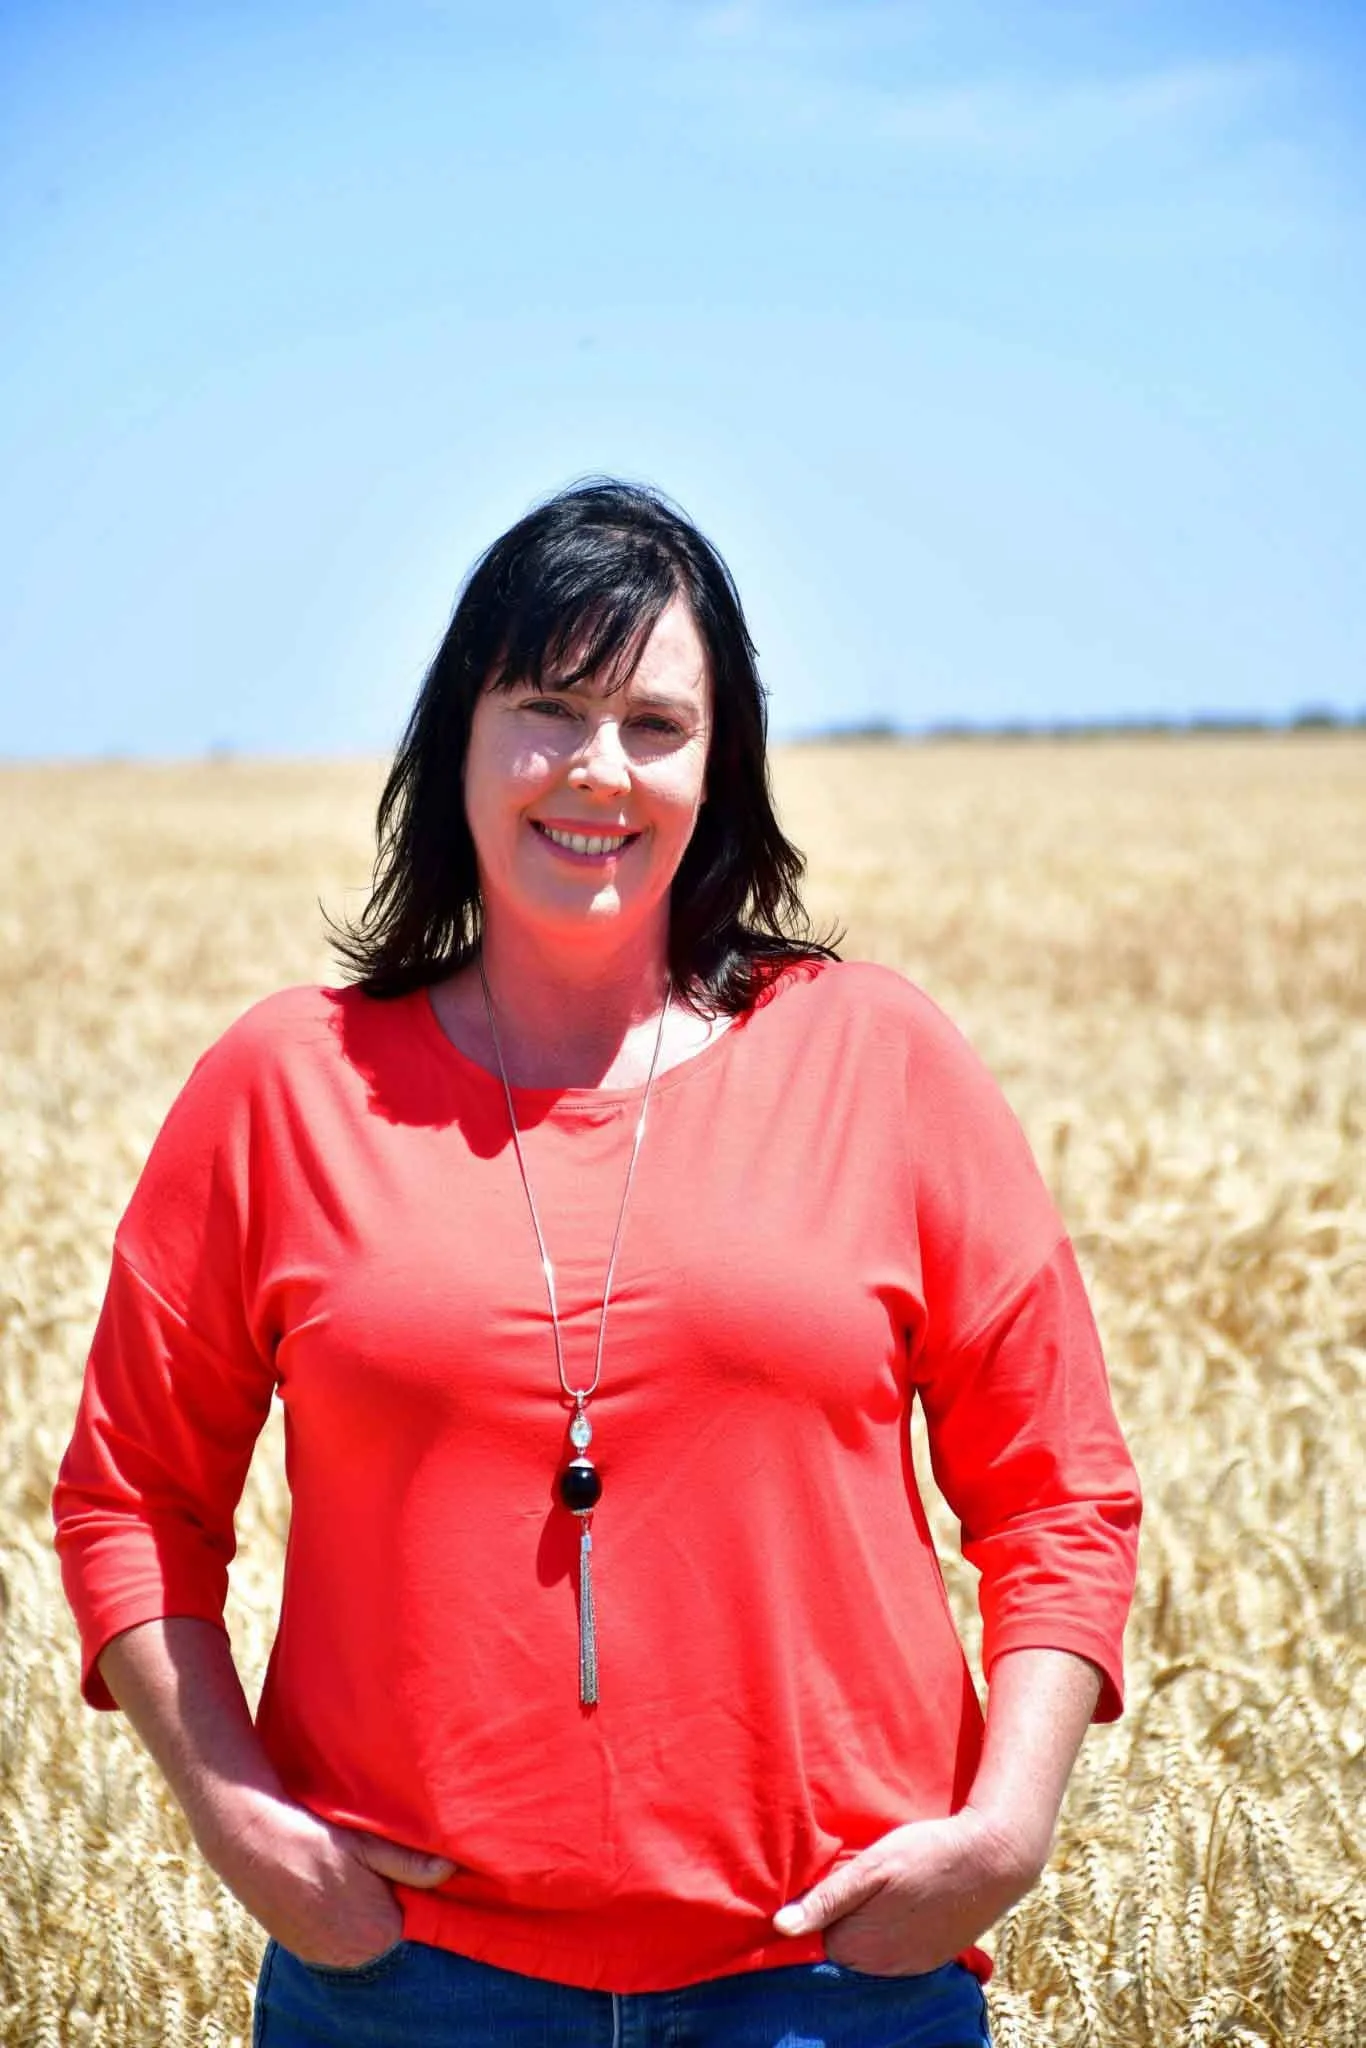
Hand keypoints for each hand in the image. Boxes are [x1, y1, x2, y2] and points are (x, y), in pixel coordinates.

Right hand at [199, 1787, 456, 1967]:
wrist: (251, 1843)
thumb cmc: (314, 1840)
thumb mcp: (368, 1845)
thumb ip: (410, 1864)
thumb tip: (450, 1870)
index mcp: (379, 1933)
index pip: (415, 1919)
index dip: (413, 1891)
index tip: (403, 1869)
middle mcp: (353, 1956)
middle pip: (388, 1929)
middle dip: (388, 1902)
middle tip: (373, 1867)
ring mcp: (325, 1957)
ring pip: (360, 1934)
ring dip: (362, 1910)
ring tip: (349, 1875)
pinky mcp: (303, 1951)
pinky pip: (335, 1938)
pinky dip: (339, 1918)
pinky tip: (329, 1887)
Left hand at [772, 1809, 1042, 1976]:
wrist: (992, 1861)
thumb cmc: (926, 1854)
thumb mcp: (871, 1867)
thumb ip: (826, 1898)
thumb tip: (780, 1926)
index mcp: (858, 1944)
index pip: (817, 1935)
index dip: (821, 1905)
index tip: (836, 1878)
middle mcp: (881, 1967)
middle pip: (843, 1946)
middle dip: (845, 1917)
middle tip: (865, 1880)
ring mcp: (909, 1967)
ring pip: (870, 1951)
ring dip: (870, 1925)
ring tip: (887, 1890)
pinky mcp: (932, 1961)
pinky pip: (898, 1954)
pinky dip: (896, 1933)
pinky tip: (907, 1905)